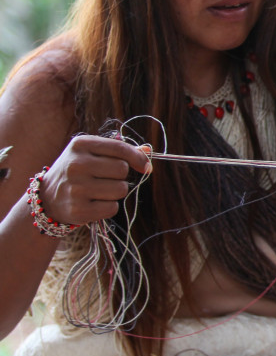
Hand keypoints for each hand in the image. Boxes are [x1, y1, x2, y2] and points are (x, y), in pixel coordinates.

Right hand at [37, 135, 152, 226]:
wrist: (47, 198)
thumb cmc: (77, 171)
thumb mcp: (91, 153)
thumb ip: (119, 150)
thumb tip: (148, 150)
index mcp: (80, 145)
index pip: (120, 148)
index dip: (138, 158)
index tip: (145, 166)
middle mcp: (76, 165)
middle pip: (122, 169)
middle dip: (121, 176)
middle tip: (105, 178)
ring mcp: (76, 188)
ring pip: (121, 189)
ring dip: (116, 192)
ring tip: (98, 191)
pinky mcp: (78, 210)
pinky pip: (112, 208)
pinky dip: (108, 207)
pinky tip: (94, 203)